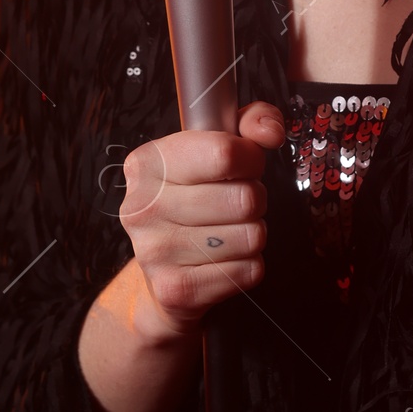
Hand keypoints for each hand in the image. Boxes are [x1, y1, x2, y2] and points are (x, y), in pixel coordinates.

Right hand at [116, 99, 286, 337]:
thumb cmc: (193, 198)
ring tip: (229, 231)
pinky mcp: (176, 289)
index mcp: (146, 162)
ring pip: (251, 236)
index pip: (225, 153)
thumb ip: (248, 122)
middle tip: (237, 203)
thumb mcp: (212, 148)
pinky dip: (248, 264)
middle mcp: (142, 207)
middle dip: (255, 199)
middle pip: (244, 198)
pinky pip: (248, 271)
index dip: (251, 159)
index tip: (245, 165)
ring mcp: (154, 251)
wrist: (161, 271)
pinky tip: (225, 259)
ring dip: (253, 233)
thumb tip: (270, 131)